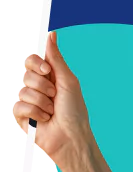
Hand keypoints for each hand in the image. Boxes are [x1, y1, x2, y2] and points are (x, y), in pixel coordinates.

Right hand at [14, 31, 93, 167]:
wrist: (71, 138)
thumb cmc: (74, 111)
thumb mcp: (68, 81)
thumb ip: (56, 58)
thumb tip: (50, 34)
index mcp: (49, 76)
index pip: (31, 60)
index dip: (35, 62)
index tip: (46, 70)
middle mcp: (37, 87)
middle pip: (26, 73)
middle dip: (43, 85)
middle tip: (54, 96)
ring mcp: (29, 101)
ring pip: (23, 90)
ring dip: (42, 102)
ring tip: (52, 111)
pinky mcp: (22, 116)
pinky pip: (19, 106)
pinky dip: (35, 112)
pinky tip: (44, 119)